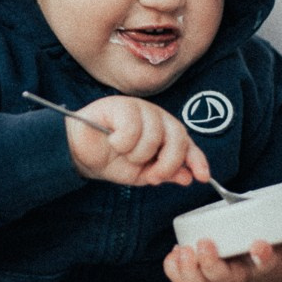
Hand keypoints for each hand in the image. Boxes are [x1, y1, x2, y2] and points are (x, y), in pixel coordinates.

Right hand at [67, 96, 208, 186]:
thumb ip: (164, 173)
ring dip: (138, 154)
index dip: (197, 159)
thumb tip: (187, 177)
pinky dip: (122, 142)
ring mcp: (140, 108)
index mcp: (165, 132)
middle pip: (177, 137)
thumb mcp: (141, 173)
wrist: (79, 153)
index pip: (188, 143)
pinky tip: (113, 140)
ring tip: (123, 153)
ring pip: (155, 135)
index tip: (202, 177)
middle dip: (168, 163)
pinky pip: (133, 127)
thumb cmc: (110, 159)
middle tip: (153, 176)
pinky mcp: (121, 104)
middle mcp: (156, 118)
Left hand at [163, 232, 281, 281]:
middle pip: (225, 278)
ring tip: (182, 251)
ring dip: (189, 270)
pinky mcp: (202, 279)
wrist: (263, 281)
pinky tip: (172, 257)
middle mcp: (240, 277)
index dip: (262, 256)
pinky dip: (175, 272)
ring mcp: (219, 280)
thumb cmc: (279, 258)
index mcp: (263, 268)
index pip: (264, 265)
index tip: (259, 245)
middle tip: (203, 244)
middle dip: (211, 264)